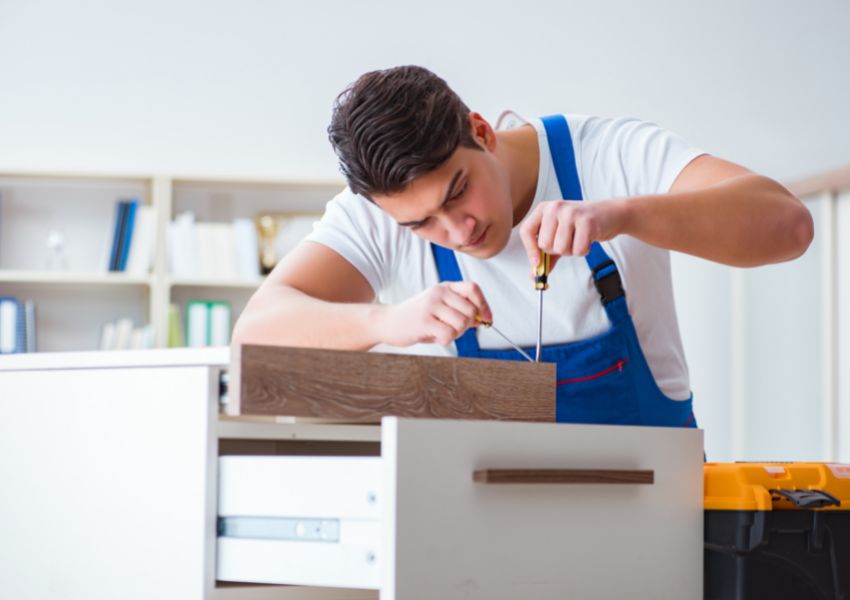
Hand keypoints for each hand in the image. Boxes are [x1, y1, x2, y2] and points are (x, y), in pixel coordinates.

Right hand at [373, 281, 491, 346]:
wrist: (387, 322)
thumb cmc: (416, 318)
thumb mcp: (439, 310)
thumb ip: (460, 312)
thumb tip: (484, 319)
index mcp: (445, 287)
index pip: (473, 289)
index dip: (484, 304)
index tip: (487, 318)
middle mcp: (439, 292)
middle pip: (471, 311)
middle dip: (467, 326)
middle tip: (452, 330)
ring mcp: (431, 305)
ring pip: (462, 324)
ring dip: (455, 334)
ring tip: (441, 333)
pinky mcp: (424, 320)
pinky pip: (449, 334)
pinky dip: (446, 340)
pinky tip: (435, 337)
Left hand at [519, 199, 627, 270]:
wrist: (610, 213)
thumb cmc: (581, 225)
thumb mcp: (559, 235)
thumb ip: (546, 254)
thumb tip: (534, 274)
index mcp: (544, 209)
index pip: (526, 231)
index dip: (530, 250)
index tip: (537, 263)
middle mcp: (555, 207)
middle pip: (544, 244)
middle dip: (556, 250)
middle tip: (568, 241)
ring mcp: (571, 213)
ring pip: (560, 248)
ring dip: (570, 251)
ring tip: (578, 239)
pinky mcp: (587, 222)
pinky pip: (578, 250)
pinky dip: (583, 250)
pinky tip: (587, 239)